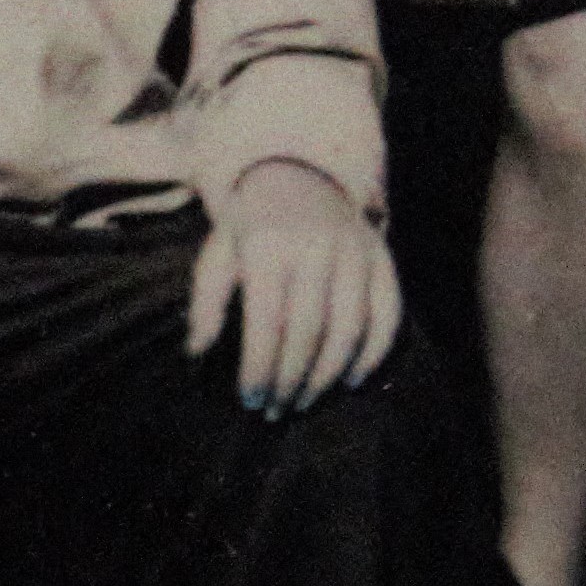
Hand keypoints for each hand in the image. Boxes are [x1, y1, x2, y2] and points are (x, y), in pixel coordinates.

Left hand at [188, 158, 399, 418]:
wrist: (299, 176)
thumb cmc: (249, 228)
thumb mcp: (218, 253)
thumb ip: (206, 301)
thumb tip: (198, 351)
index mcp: (268, 242)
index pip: (267, 320)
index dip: (260, 367)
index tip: (251, 400)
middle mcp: (316, 244)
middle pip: (310, 330)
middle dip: (292, 379)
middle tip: (277, 409)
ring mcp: (355, 250)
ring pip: (350, 327)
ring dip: (328, 375)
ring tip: (305, 401)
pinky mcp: (382, 257)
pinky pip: (388, 314)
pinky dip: (373, 354)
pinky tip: (349, 380)